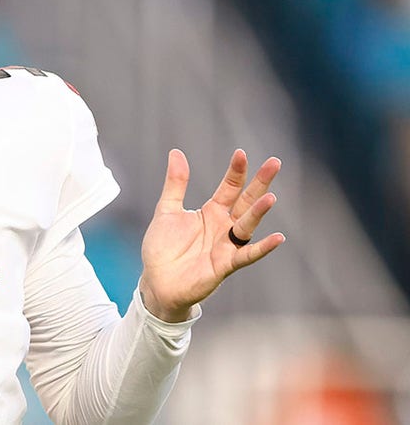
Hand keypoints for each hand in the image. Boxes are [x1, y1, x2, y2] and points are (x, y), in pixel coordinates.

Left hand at [138, 148, 284, 321]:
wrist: (156, 281)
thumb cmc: (163, 247)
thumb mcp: (167, 210)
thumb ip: (176, 183)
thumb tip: (176, 152)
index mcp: (211, 212)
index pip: (229, 187)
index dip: (235, 172)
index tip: (241, 153)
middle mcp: (224, 227)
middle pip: (245, 201)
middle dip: (259, 183)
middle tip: (274, 163)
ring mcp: (226, 245)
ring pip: (247, 225)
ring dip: (258, 212)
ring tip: (270, 197)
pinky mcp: (224, 265)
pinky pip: (246, 255)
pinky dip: (262, 248)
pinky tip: (277, 238)